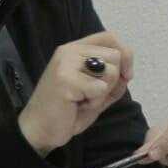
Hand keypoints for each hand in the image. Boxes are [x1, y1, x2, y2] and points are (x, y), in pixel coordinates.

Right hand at [17, 32, 133, 156]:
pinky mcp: (65, 79)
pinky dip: (94, 102)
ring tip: (83, 100)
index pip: (110, 37)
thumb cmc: (68, 111)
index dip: (126, 55)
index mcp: (76, 49)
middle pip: (115, 56)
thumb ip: (114, 79)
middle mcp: (70, 51)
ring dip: (102, 93)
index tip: (127, 76)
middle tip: (91, 94)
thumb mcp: (98, 92)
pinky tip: (77, 105)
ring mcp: (66, 63)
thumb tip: (127, 73)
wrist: (40, 130)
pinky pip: (100, 88)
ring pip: (111, 72)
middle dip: (113, 81)